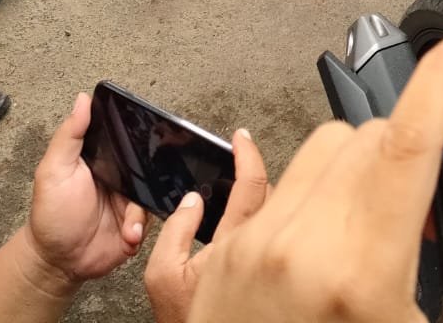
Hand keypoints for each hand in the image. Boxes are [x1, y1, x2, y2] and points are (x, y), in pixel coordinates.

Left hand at [26, 93, 148, 286]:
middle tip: (138, 190)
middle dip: (151, 178)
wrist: (58, 262)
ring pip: (154, 194)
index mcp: (104, 158)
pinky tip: (129, 234)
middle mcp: (122, 175)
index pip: (128, 138)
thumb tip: (82, 99)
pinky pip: (154, 218)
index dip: (141, 138)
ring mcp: (131, 200)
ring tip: (127, 223)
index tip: (152, 139)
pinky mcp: (138, 224)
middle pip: (149, 166)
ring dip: (141, 210)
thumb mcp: (54, 171)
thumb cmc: (51, 215)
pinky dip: (142, 227)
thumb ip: (69, 136)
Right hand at [144, 130, 270, 322]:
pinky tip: (254, 216)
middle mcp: (258, 249)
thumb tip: (192, 199)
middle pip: (273, 194)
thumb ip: (175, 230)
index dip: (247, 155)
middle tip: (242, 160)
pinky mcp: (271, 268)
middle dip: (260, 173)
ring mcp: (268, 257)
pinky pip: (278, 229)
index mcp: (232, 245)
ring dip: (269, 194)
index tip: (241, 138)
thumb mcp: (161, 274)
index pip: (251, 186)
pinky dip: (271, 214)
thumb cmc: (184, 320)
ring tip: (246, 187)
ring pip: (281, 211)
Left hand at [186, 25, 442, 322]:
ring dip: (358, 161)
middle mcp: (300, 242)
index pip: (410, 140)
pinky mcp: (214, 258)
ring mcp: (250, 244)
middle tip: (428, 205)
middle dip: (410, 149)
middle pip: (371, 136)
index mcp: (359, 270)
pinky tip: (319, 220)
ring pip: (319, 146)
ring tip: (375, 219)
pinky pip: (264, 180)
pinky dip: (302, 185)